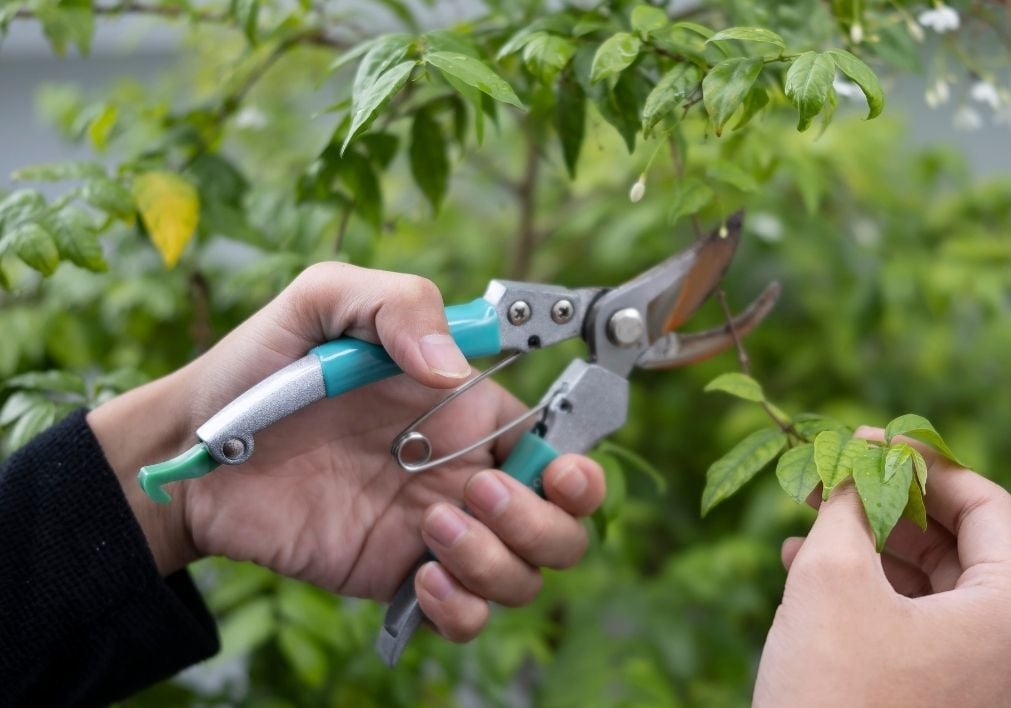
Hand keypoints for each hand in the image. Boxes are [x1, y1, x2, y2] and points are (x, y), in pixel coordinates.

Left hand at [88, 262, 605, 640]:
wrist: (193, 449)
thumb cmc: (263, 365)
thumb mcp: (326, 301)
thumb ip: (398, 307)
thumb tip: (453, 370)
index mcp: (471, 411)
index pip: (562, 448)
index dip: (580, 469)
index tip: (556, 470)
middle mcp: (467, 474)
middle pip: (564, 526)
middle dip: (542, 522)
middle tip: (471, 496)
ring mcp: (437, 532)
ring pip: (526, 577)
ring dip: (498, 564)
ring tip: (431, 533)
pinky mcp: (398, 578)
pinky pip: (467, 618)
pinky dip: (462, 610)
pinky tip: (417, 577)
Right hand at [754, 426, 1010, 706]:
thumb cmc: (831, 694)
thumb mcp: (832, 579)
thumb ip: (852, 505)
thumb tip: (858, 458)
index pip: (987, 504)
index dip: (925, 462)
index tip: (870, 441)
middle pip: (963, 550)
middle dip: (891, 508)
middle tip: (834, 480)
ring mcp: (994, 693)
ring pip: (937, 595)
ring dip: (873, 553)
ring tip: (810, 528)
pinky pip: (925, 639)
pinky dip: (876, 603)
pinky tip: (812, 578)